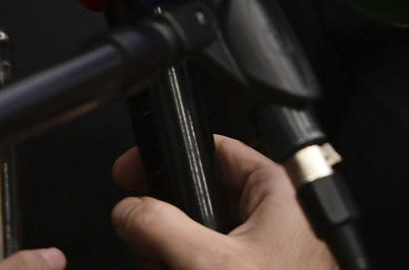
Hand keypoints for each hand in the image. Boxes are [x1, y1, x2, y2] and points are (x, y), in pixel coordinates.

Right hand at [109, 135, 333, 269]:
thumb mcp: (208, 263)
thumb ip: (159, 227)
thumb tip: (129, 211)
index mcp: (279, 192)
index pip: (216, 150)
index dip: (169, 156)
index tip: (130, 172)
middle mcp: (277, 217)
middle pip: (202, 195)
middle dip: (164, 219)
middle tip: (142, 241)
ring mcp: (268, 252)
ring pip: (203, 235)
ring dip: (172, 253)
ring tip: (162, 269)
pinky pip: (213, 264)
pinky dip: (188, 269)